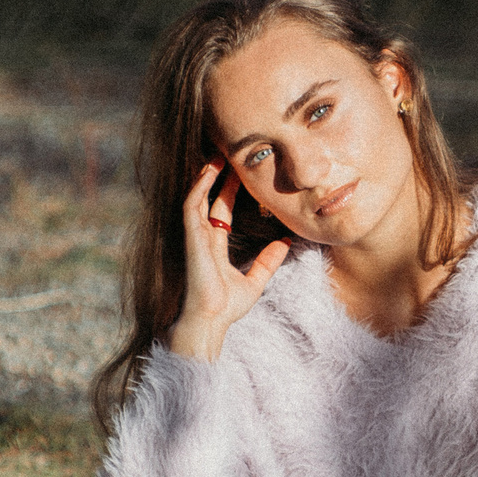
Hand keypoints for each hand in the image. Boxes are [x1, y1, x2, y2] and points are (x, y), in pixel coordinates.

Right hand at [164, 158, 290, 361]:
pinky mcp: (191, 238)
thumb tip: (286, 243)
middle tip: (230, 156)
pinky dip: (199, 188)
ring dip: (206, 176)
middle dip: (218, 178)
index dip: (229, 192)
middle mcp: (203, 238)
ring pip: (197, 197)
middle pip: (209, 200)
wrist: (211, 321)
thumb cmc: (227, 307)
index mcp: (215, 246)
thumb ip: (268, 261)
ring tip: (217, 156)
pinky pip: (192, 206)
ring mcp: (195, 237)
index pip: (221, 211)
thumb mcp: (256, 280)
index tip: (241, 175)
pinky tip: (208, 172)